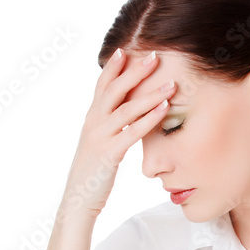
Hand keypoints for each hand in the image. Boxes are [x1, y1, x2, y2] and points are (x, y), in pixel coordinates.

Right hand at [58, 49, 176, 223]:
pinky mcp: (109, 153)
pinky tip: (165, 109)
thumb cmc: (93, 173)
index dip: (113, 67)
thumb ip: (108, 127)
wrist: (78, 200)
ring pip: (126, 108)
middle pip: (114, 89)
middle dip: (135, 71)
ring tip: (171, 83)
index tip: (126, 49)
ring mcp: (99, 137)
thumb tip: (122, 114)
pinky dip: (150, 118)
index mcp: (91, 119)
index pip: (102, 86)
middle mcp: (93, 123)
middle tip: (155, 56)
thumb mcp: (98, 144)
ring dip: (150, 94)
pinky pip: (132, 131)